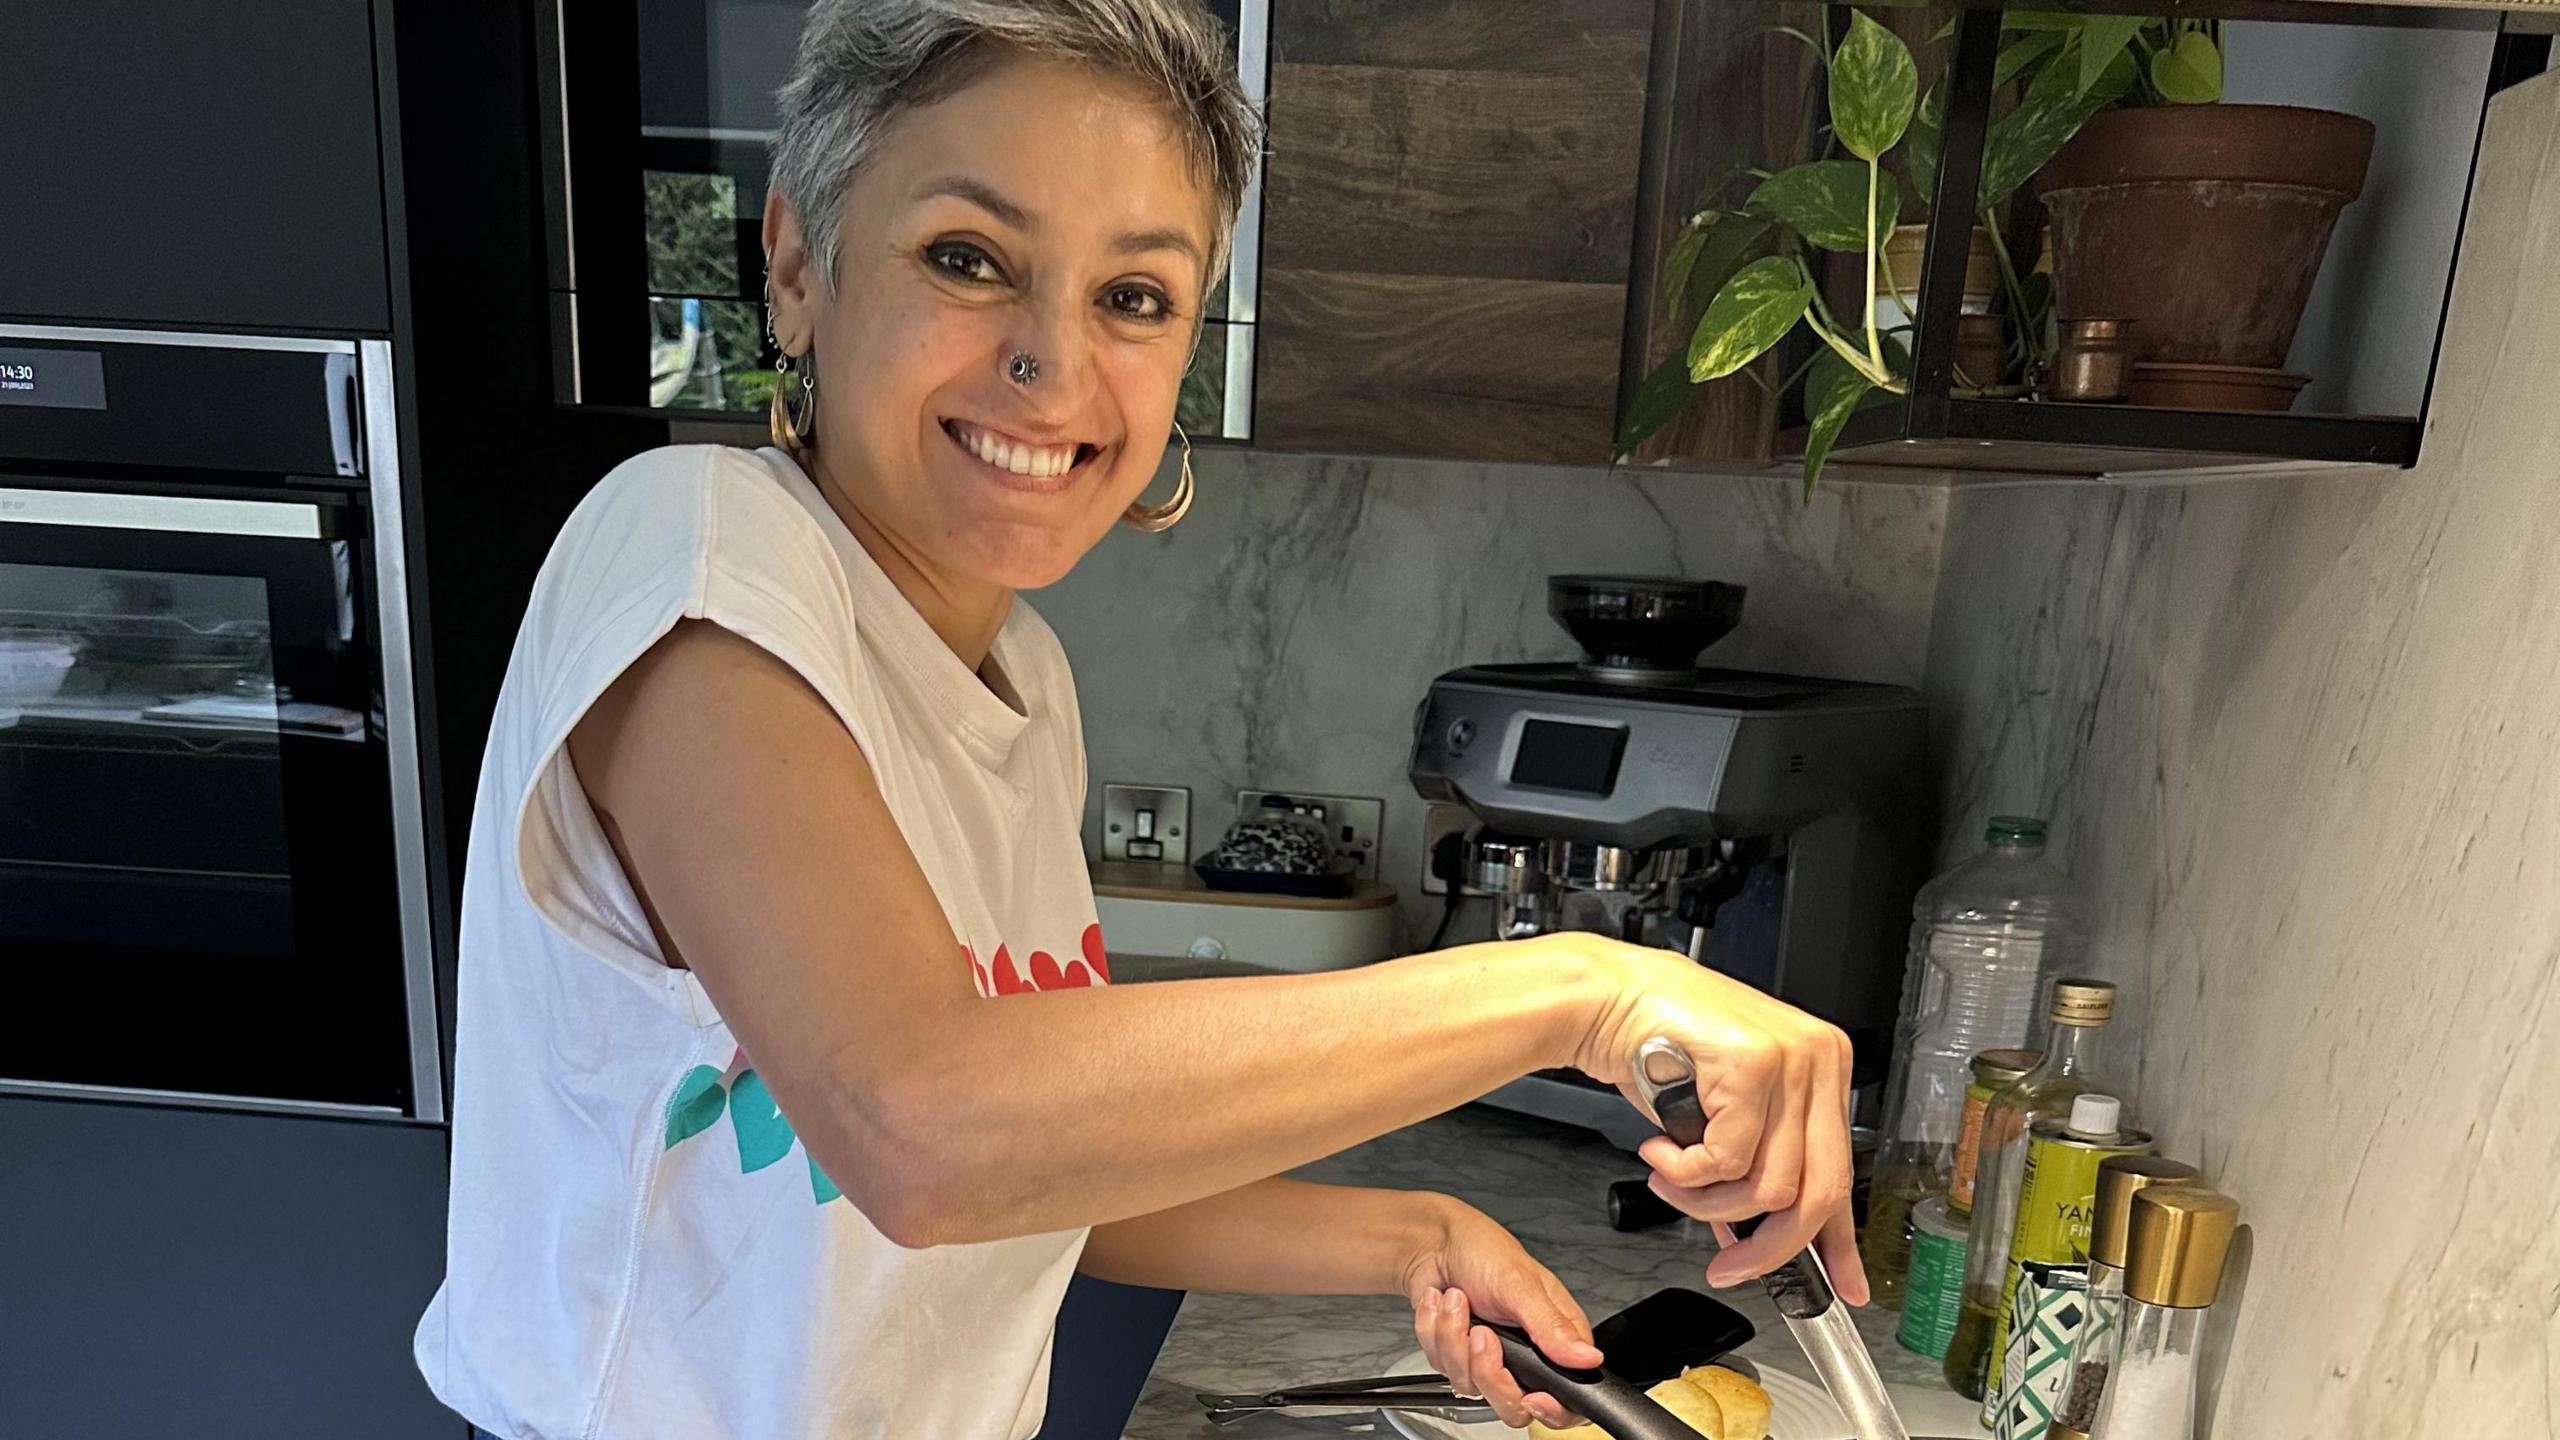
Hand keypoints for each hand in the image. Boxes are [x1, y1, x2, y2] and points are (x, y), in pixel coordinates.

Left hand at [1400, 1198, 1598, 1430]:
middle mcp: (1526, 1354)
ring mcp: (1490, 1358)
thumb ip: (1552, 1326)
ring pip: (1471, 1386)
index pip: (1569, 1397)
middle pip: (1514, 1404)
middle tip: (1480, 1332)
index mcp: (1556, 1335)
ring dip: (1453, 1339)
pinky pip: (1443, 1368)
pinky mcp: (1458, 1357)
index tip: (1532, 1396)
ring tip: (1457, 1301)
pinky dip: (1435, 1334)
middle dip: (1487, 1368)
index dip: (1553, 1410)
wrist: (1434, 1244)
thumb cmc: (1483, 1250)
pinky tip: (1441, 1306)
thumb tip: (1588, 1358)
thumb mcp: (1520, 1283)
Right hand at [1563, 938, 1867, 1301]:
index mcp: (1823, 1067)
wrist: (1606, 997)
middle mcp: (1818, 1059)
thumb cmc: (1656, 1044)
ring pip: (1770, 1186)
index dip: (1840, 1242)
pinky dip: (1686, 1173)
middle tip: (1727, 1266)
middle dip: (1766, 1246)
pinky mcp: (1753, 1065)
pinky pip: (1727, 1161)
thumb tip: (1759, 1235)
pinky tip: (1659, 1149)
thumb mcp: (1723, 1114)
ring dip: (1707, 1203)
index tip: (1843, 1283)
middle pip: (1818, 1191)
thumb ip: (1754, 1166)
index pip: (1842, 1172)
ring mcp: (1791, 1059)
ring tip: (1671, 1178)